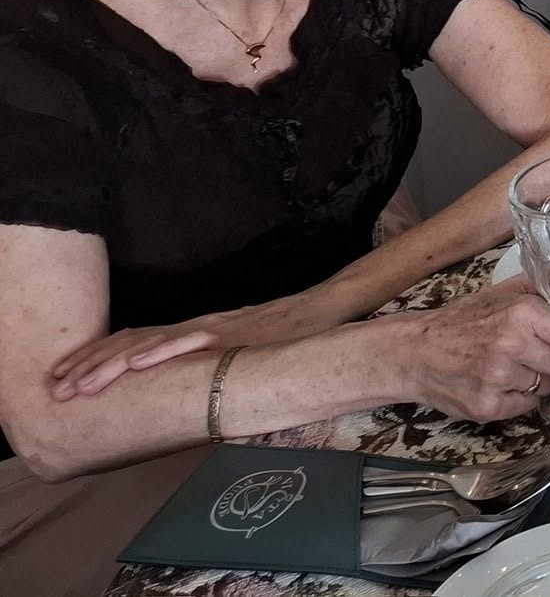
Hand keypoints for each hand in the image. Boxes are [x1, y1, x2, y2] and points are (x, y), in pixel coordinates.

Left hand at [50, 286, 352, 399]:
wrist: (326, 314)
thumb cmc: (289, 340)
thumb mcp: (242, 358)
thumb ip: (216, 373)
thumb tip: (192, 402)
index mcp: (195, 334)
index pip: (136, 343)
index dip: (99, 360)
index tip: (69, 378)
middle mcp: (196, 328)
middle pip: (131, 342)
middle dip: (90, 365)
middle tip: (57, 388)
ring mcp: (213, 329)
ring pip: (150, 342)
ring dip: (109, 363)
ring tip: (77, 384)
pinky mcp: (232, 333)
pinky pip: (189, 341)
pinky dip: (158, 351)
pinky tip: (133, 363)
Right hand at [384, 278, 549, 423]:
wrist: (414, 351)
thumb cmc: (464, 320)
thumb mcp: (505, 293)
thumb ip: (546, 289)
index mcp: (523, 313)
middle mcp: (513, 345)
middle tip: (535, 351)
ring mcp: (500, 379)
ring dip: (541, 378)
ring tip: (511, 364)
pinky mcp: (489, 407)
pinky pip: (528, 406)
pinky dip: (522, 397)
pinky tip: (499, 382)